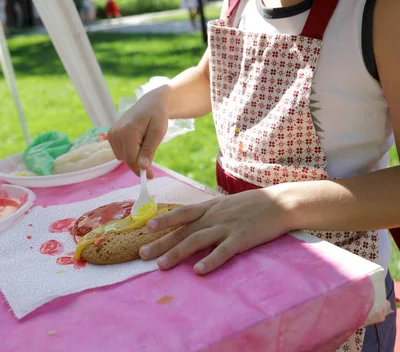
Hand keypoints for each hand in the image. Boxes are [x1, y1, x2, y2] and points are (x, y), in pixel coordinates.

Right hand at [107, 86, 169, 176]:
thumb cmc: (157, 116)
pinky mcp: (111, 135)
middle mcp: (116, 133)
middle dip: (139, 160)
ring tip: (144, 140)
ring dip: (135, 155)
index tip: (151, 177)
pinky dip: (130, 151)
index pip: (132, 160)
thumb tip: (142, 167)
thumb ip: (149, 150)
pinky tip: (137, 139)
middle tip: (151, 147)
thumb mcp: (158, 132)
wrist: (151, 103)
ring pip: (124, 157)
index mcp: (127, 132)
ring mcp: (112, 134)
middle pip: (127, 160)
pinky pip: (121, 152)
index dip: (141, 171)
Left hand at [139, 188, 291, 273]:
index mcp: (211, 206)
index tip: (145, 228)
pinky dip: (210, 261)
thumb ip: (211, 212)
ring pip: (196, 240)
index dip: (163, 220)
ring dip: (177, 253)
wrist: (280, 202)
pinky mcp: (241, 238)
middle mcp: (214, 215)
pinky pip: (222, 251)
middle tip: (142, 254)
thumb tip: (194, 221)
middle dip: (160, 242)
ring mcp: (227, 226)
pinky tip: (198, 271)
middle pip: (183, 229)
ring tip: (161, 266)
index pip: (182, 213)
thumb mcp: (227, 204)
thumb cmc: (254, 204)